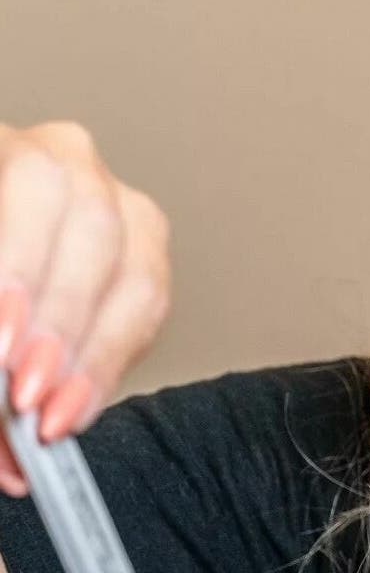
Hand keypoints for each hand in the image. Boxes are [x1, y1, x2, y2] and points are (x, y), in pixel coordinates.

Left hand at [0, 120, 171, 496]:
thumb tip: (3, 423)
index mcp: (5, 149)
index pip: (34, 183)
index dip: (23, 263)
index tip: (2, 343)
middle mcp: (65, 158)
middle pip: (95, 224)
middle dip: (61, 320)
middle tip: (26, 391)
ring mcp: (115, 199)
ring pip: (136, 267)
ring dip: (94, 354)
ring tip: (53, 413)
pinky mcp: (143, 247)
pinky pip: (151, 306)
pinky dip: (112, 363)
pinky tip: (78, 402)